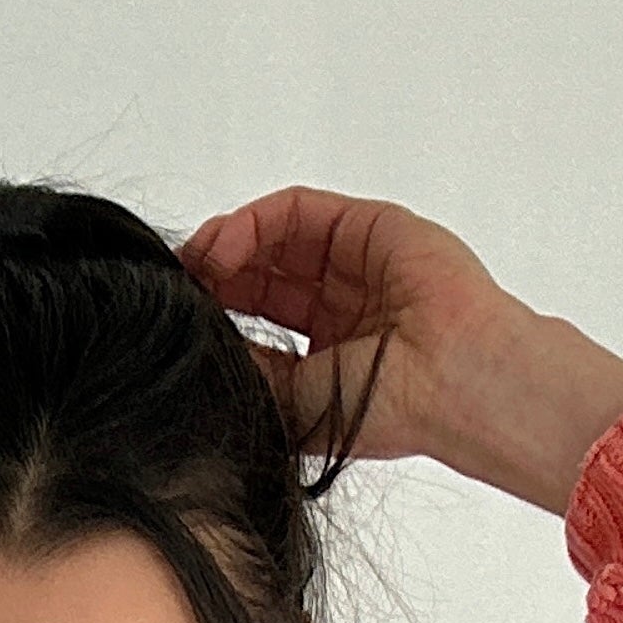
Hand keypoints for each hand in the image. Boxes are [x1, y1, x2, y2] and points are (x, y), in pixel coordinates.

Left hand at [178, 188, 622, 516]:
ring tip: (192, 264)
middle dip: (210, 280)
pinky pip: (296, 213)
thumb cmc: (391, 410)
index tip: (170, 321)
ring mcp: (353, 267)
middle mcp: (337, 312)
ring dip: (225, 247)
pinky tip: (223, 245)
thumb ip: (246, 375)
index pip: (254, 326)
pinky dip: (254, 222)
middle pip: (258, 278)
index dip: (212, 318)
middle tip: (170, 287)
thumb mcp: (293, 406)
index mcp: (324, 361)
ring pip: (273, 242)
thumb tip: (192, 353)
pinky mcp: (366, 226)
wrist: (453, 383)